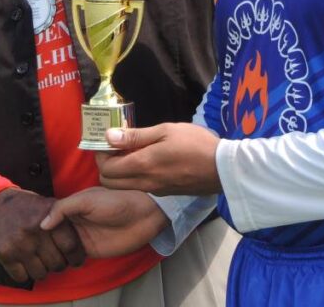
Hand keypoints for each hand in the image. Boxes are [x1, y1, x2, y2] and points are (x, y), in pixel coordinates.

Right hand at [0, 188, 85, 282]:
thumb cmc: (26, 206)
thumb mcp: (47, 203)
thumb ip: (63, 217)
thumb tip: (79, 235)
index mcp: (48, 216)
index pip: (71, 245)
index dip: (76, 256)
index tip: (75, 259)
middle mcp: (34, 231)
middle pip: (57, 263)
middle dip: (58, 265)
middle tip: (55, 260)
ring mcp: (19, 244)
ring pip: (40, 273)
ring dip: (42, 270)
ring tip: (40, 261)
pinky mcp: (4, 254)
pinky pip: (22, 276)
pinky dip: (25, 273)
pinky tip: (25, 263)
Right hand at [41, 188, 168, 258]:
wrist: (141, 217)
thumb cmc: (117, 201)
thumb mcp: (87, 199)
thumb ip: (64, 208)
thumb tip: (42, 224)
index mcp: (71, 205)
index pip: (49, 216)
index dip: (38, 223)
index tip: (26, 231)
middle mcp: (74, 221)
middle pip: (52, 233)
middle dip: (42, 239)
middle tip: (31, 246)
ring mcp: (80, 236)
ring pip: (59, 246)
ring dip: (52, 250)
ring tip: (41, 254)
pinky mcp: (88, 250)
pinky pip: (71, 256)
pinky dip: (63, 259)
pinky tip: (55, 261)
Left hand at [97, 123, 221, 195]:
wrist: (222, 168)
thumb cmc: (195, 144)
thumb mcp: (166, 131)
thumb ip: (136, 136)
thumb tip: (108, 136)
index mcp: (142, 165)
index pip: (106, 168)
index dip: (101, 154)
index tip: (108, 140)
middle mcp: (144, 182)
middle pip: (109, 182)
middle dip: (106, 165)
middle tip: (116, 146)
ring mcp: (154, 190)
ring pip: (123, 186)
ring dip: (119, 171)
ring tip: (131, 151)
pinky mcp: (164, 193)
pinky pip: (138, 186)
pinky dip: (133, 176)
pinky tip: (146, 160)